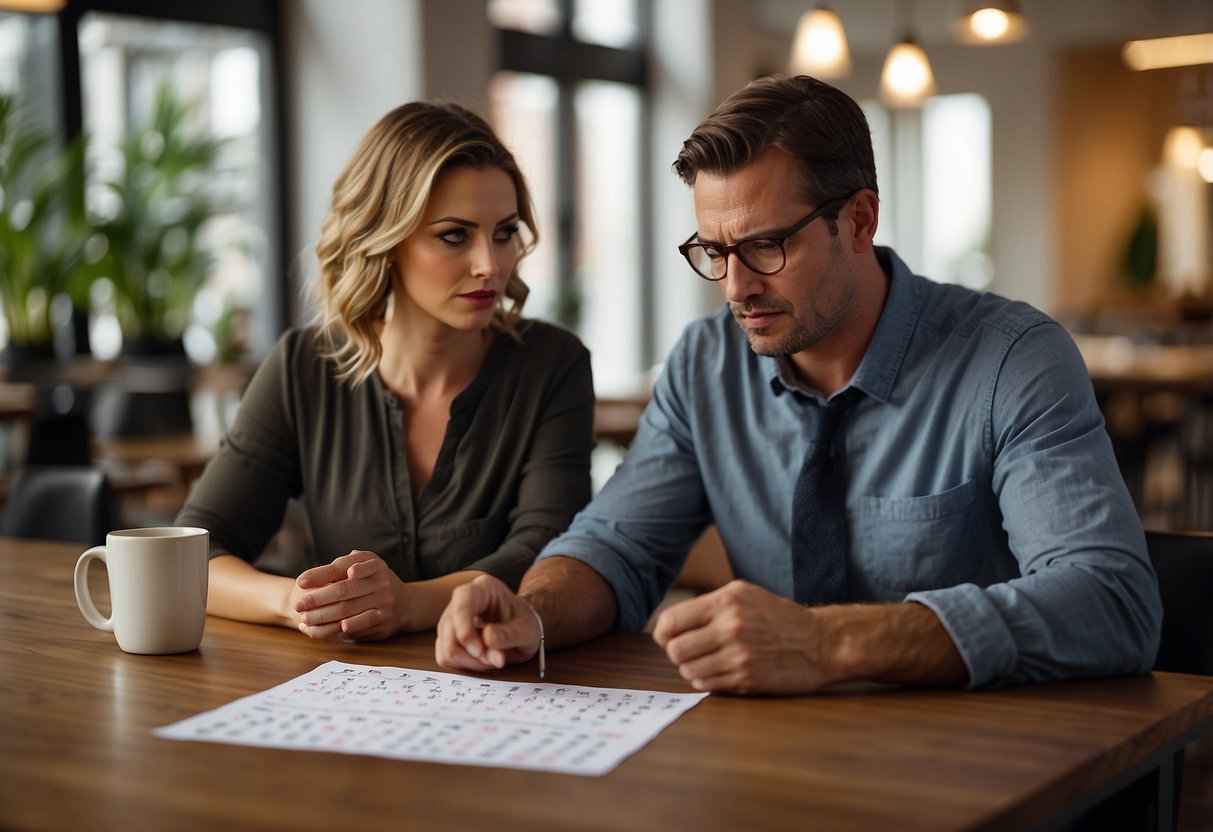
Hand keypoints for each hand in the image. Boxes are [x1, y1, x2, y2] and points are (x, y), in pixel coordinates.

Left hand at [293, 550, 403, 640]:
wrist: (406, 602)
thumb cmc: (373, 583)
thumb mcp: (361, 566)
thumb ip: (339, 569)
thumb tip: (307, 580)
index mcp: (371, 561)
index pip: (340, 566)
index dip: (319, 574)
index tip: (300, 582)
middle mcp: (379, 578)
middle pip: (342, 589)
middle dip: (317, 598)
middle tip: (299, 605)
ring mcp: (384, 598)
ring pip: (349, 607)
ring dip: (325, 615)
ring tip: (307, 619)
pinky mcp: (385, 616)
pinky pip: (366, 620)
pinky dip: (353, 623)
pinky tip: (340, 626)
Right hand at [435, 574, 539, 671]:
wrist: (521, 630)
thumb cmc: (525, 625)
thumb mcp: (527, 630)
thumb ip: (510, 634)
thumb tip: (488, 639)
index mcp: (483, 588)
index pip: (461, 605)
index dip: (465, 630)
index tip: (480, 651)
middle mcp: (462, 599)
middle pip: (449, 629)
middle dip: (472, 652)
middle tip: (497, 659)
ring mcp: (452, 618)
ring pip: (446, 646)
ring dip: (470, 660)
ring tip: (493, 658)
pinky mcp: (448, 636)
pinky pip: (445, 656)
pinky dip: (464, 664)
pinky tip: (483, 659)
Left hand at [651, 579, 829, 694]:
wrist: (821, 642)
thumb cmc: (779, 617)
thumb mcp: (745, 595)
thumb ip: (709, 605)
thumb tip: (671, 624)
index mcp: (726, 601)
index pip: (671, 621)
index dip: (664, 633)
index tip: (669, 637)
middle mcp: (730, 627)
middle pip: (675, 649)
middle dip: (677, 653)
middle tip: (690, 652)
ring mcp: (738, 655)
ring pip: (688, 669)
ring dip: (692, 668)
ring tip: (708, 662)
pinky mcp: (746, 678)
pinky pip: (707, 684)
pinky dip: (708, 680)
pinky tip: (722, 672)